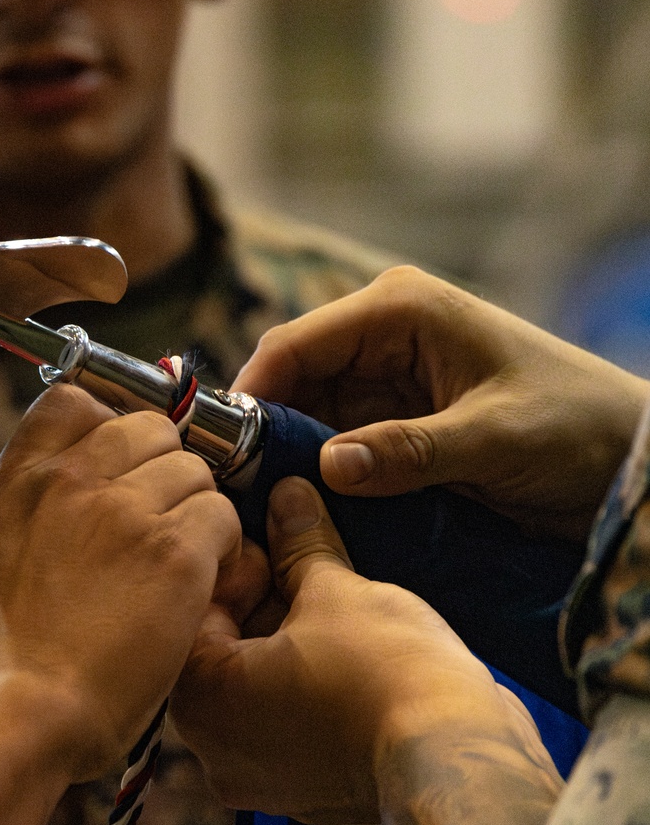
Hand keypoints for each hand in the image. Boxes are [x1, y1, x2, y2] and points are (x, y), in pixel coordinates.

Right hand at [0, 383, 241, 780]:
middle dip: (162, 470)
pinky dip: (222, 550)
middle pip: (149, 429)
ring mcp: (124, 510)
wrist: (16, 711)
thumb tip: (49, 472)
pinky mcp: (174, 552)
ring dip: (195, 512)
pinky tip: (200, 585)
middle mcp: (72, 478)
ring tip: (178, 563)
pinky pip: (222, 516)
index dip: (109, 427)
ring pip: (194, 471)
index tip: (120, 466)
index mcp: (20, 474)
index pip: (76, 401)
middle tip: (159, 521)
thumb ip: (18, 499)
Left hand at [172, 476, 515, 824]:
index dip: (235, 567)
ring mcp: (263, 779)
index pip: (193, 612)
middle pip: (222, 652)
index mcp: (203, 700)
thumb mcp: (335, 590)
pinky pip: (292, 723)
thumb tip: (286, 497)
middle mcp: (216, 751)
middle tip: (306, 568)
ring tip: (336, 605)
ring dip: (289, 642)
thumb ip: (299, 543)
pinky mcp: (308, 793)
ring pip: (258, 688)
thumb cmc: (385, 675)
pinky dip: (310, 686)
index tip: (275, 545)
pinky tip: (353, 651)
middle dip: (263, 603)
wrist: (457, 762)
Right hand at [236, 265, 648, 540]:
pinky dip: (317, 473)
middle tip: (232, 499)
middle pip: (291, 381)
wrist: (630, 459)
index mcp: (401, 310)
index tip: (216, 452)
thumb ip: (410, 451)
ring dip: (286, 459)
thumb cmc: (577, 428)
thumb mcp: (494, 439)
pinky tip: (298, 510)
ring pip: (306, 417)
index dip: (250, 395)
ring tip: (257, 513)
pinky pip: (337, 442)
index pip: (296, 344)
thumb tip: (327, 468)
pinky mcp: (396, 419)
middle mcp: (382, 334)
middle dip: (262, 433)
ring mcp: (387, 378)